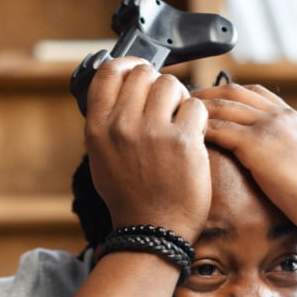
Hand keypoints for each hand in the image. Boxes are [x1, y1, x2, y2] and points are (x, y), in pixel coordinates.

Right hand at [84, 58, 210, 240]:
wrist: (154, 230)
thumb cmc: (130, 197)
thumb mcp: (102, 157)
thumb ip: (107, 122)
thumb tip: (121, 88)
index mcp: (98, 128)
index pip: (109, 72)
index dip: (127, 66)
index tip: (138, 72)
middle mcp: (122, 126)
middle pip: (143, 74)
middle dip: (158, 85)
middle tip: (165, 107)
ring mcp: (153, 133)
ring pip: (171, 84)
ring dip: (179, 99)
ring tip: (179, 122)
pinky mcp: (183, 142)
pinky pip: (195, 106)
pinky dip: (198, 118)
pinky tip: (193, 137)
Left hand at [199, 83, 296, 235]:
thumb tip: (296, 165)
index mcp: (295, 120)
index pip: (257, 94)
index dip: (231, 93)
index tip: (214, 98)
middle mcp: (281, 117)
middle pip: (235, 91)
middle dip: (208, 93)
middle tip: (186, 100)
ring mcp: (269, 127)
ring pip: (223, 105)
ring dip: (197, 107)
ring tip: (177, 113)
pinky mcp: (257, 145)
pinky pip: (220, 129)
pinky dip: (201, 128)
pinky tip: (187, 135)